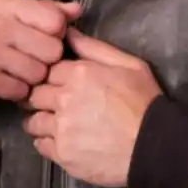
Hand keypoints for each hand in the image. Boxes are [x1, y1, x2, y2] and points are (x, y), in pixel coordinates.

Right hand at [0, 0, 81, 106]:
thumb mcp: (1, 10)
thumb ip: (41, 9)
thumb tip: (76, 9)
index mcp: (5, 5)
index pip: (54, 20)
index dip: (55, 32)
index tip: (43, 37)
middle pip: (52, 50)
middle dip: (45, 58)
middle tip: (28, 57)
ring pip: (39, 74)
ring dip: (31, 77)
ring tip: (14, 70)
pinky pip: (21, 91)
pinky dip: (16, 91)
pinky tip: (3, 82)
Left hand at [22, 28, 163, 187]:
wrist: (154, 145)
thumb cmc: (144, 102)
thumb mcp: (128, 64)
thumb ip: (94, 48)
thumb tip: (67, 33)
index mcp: (78, 74)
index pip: (47, 70)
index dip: (53, 77)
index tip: (59, 84)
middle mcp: (63, 99)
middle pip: (35, 95)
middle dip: (42, 98)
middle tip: (56, 105)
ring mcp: (61, 129)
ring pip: (33, 121)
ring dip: (41, 121)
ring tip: (58, 124)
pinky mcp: (62, 154)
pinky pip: (40, 145)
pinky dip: (47, 142)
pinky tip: (63, 141)